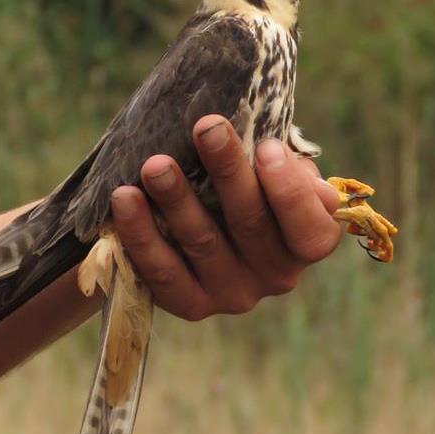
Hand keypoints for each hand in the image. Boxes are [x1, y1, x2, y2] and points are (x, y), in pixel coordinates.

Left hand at [110, 115, 340, 320]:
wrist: (211, 217)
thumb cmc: (253, 183)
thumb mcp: (280, 169)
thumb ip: (285, 163)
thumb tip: (272, 150)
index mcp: (308, 243)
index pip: (311, 231)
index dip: (290, 193)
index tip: (266, 148)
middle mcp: (277, 276)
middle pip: (250, 225)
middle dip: (227, 172)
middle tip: (205, 129)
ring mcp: (234, 294)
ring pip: (202, 244)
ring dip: (176, 200)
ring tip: (154, 165)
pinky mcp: (192, 304)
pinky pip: (162, 273)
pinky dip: (140, 235)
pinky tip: (124, 199)